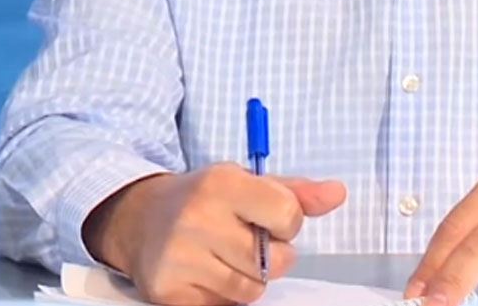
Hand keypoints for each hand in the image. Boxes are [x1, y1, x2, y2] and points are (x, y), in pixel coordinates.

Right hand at [84, 163, 346, 305]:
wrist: (138, 218)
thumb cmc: (203, 199)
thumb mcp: (246, 182)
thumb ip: (295, 191)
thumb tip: (338, 194)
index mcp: (223, 182)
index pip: (289, 216)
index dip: (286, 223)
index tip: (266, 218)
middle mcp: (198, 218)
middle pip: (274, 261)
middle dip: (269, 256)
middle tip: (243, 240)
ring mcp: (180, 258)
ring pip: (251, 291)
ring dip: (246, 279)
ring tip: (223, 256)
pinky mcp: (168, 292)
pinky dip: (222, 297)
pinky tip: (206, 274)